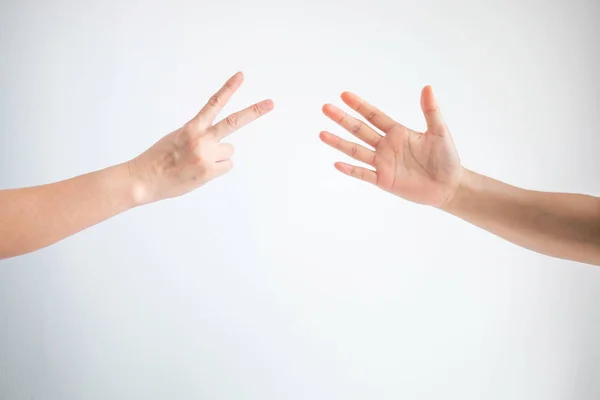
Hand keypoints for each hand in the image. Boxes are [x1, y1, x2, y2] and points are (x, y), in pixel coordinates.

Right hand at [128, 72, 273, 205]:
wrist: (144, 179)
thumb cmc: (159, 159)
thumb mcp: (176, 137)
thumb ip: (198, 135)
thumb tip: (218, 144)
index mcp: (191, 127)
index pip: (213, 103)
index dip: (228, 88)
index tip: (241, 76)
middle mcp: (201, 139)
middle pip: (234, 122)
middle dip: (255, 111)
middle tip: (271, 103)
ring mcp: (206, 155)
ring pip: (228, 151)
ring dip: (218, 156)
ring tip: (197, 162)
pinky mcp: (210, 172)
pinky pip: (226, 165)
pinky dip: (217, 169)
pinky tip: (200, 171)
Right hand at [320, 86, 462, 207]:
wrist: (449, 186)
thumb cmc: (446, 158)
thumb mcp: (439, 131)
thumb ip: (431, 111)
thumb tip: (427, 87)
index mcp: (397, 132)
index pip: (374, 116)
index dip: (359, 105)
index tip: (344, 95)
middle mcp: (386, 146)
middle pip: (359, 130)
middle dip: (342, 119)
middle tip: (326, 108)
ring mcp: (383, 163)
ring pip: (356, 151)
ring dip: (339, 143)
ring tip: (322, 134)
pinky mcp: (384, 180)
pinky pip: (364, 174)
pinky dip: (350, 170)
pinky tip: (337, 164)